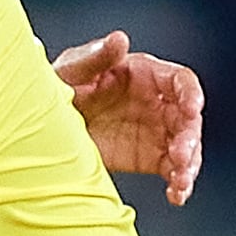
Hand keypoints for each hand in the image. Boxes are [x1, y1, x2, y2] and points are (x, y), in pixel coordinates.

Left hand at [55, 31, 204, 205]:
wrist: (42, 127)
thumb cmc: (57, 88)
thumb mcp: (70, 71)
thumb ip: (95, 57)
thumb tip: (120, 39)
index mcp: (142, 74)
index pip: (179, 80)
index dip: (190, 94)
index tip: (192, 109)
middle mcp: (155, 101)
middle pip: (187, 118)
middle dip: (190, 137)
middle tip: (180, 156)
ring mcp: (154, 131)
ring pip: (185, 146)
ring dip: (189, 164)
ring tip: (180, 182)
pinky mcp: (149, 157)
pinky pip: (172, 170)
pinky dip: (179, 183)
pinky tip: (176, 195)